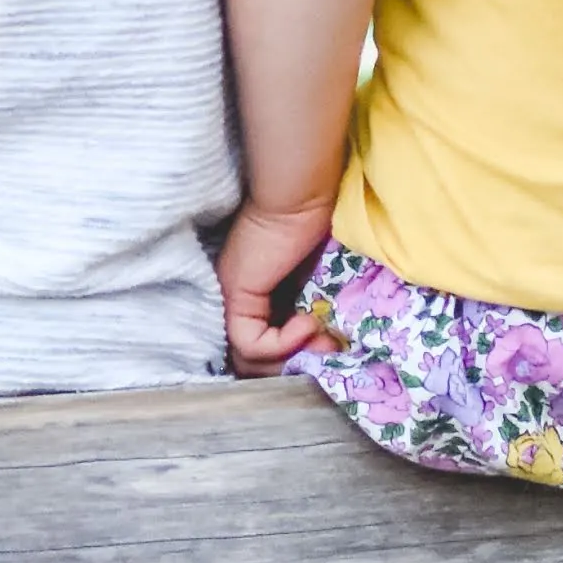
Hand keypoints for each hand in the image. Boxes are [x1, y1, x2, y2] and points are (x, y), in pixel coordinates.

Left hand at [218, 194, 341, 375]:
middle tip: (329, 350)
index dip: (294, 357)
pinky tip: (307, 322)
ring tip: (321, 336)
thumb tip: (331, 345)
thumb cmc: (315, 226)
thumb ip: (316, 310)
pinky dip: (282, 343)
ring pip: (248, 360)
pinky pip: (251, 343)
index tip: (329, 346)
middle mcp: (237, 302)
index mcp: (255, 299)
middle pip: (252, 362)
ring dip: (291, 357)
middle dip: (294, 364)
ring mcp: (231, 301)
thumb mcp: (318, 282)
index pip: (261, 350)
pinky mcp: (235, 297)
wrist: (301, 197)